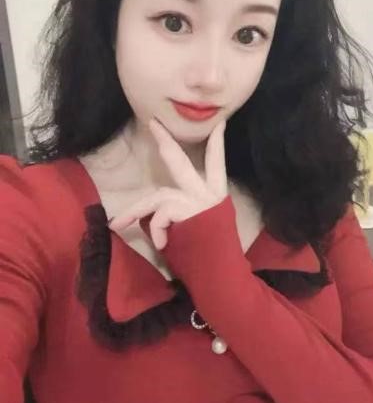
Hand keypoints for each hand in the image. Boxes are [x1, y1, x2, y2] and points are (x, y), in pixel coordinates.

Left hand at [109, 117, 227, 249]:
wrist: (223, 278)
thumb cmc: (209, 259)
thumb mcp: (199, 229)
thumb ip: (183, 213)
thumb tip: (155, 211)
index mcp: (216, 196)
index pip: (217, 163)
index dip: (217, 143)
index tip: (219, 124)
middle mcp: (210, 194)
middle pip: (180, 162)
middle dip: (165, 140)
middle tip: (153, 123)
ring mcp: (200, 202)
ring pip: (159, 195)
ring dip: (136, 210)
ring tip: (118, 224)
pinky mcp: (190, 212)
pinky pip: (160, 213)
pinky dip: (155, 228)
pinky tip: (162, 245)